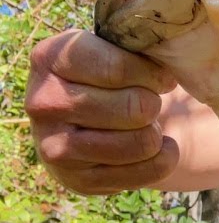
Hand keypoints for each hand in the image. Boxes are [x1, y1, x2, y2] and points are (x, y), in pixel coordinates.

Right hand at [25, 29, 178, 194]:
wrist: (82, 119)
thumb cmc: (108, 73)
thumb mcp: (112, 46)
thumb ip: (135, 43)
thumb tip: (171, 48)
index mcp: (50, 58)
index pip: (118, 68)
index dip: (153, 75)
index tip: (162, 78)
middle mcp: (44, 102)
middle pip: (135, 107)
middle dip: (153, 104)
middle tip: (148, 102)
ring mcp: (55, 146)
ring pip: (141, 141)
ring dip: (155, 132)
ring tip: (144, 123)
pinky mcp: (77, 180)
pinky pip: (146, 171)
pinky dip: (164, 158)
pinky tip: (155, 147)